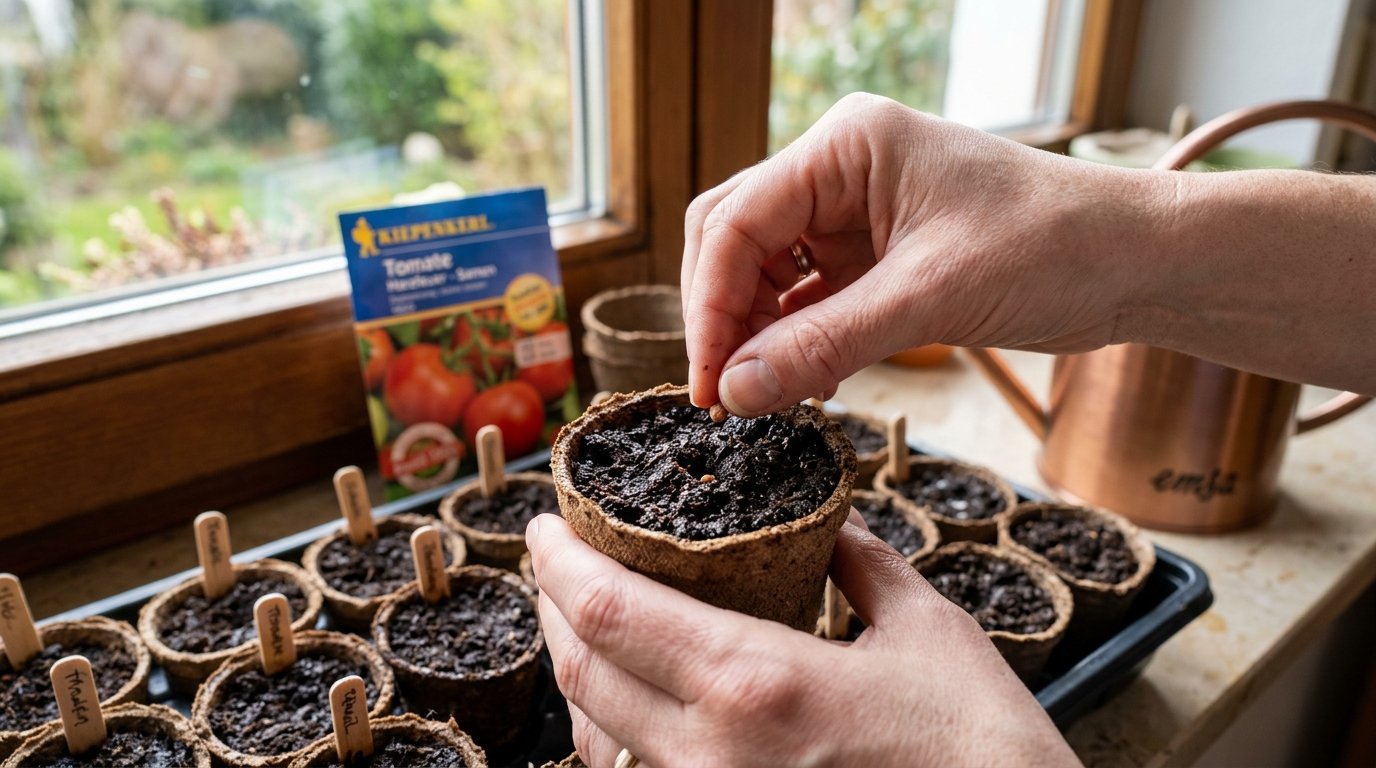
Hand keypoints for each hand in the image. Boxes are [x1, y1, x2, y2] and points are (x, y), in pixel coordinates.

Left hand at [526, 512, 1079, 767]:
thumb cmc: (982, 746)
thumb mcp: (926, 630)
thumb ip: (861, 565)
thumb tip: (826, 524)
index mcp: (755, 683)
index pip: (610, 611)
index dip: (557, 562)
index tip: (543, 522)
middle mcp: (710, 754)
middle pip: (583, 673)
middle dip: (554, 608)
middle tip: (556, 560)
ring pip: (596, 736)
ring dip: (577, 670)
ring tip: (583, 619)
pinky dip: (614, 730)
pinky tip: (632, 698)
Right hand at [681, 92, 1165, 413]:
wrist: (1139, 262)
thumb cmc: (1055, 245)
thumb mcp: (932, 297)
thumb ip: (825, 344)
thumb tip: (735, 392)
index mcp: (846, 146)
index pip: (737, 219)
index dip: (710, 304)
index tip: (708, 382)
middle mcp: (840, 172)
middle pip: (736, 240)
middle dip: (722, 317)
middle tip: (722, 395)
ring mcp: (856, 215)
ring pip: (766, 274)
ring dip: (755, 334)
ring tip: (760, 396)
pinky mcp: (877, 258)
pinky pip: (808, 300)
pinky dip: (795, 341)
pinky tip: (800, 383)